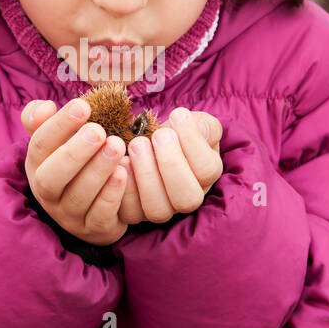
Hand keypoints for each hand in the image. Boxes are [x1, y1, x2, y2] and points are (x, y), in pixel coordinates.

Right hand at [21, 98, 128, 245]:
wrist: (94, 206)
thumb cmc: (76, 161)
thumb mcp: (58, 139)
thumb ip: (44, 119)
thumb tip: (45, 107)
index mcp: (37, 165)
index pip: (39, 145)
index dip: (59, 126)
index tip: (83, 106)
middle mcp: (47, 193)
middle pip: (51, 178)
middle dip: (74, 153)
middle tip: (98, 131)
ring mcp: (68, 216)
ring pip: (78, 197)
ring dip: (97, 171)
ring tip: (116, 145)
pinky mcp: (92, 230)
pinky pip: (99, 216)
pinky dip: (111, 195)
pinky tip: (123, 173)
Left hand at [121, 107, 223, 222]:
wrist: (146, 142)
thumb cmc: (173, 132)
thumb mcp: (193, 123)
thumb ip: (201, 125)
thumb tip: (194, 127)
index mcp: (205, 175)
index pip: (207, 170)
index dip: (192, 142)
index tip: (177, 114)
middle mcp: (186, 198)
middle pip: (187, 199)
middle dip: (171, 165)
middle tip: (158, 135)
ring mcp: (161, 209)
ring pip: (158, 210)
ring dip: (146, 176)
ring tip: (136, 144)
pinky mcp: (135, 213)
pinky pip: (129, 212)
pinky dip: (123, 188)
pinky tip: (121, 162)